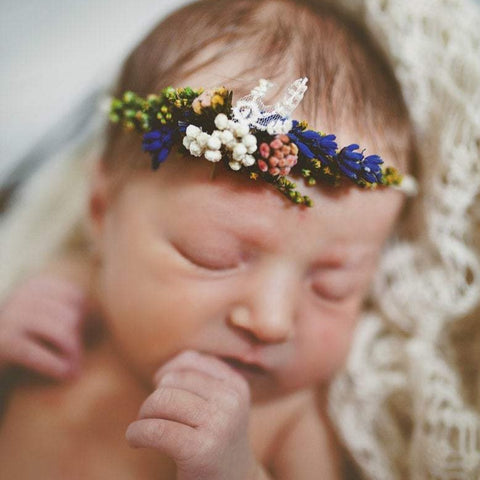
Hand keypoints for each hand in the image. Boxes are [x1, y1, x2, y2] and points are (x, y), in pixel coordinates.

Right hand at [0, 274, 86, 379]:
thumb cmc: (25, 338)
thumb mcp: (46, 318)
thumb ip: (71, 313)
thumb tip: (104, 318)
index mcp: (36, 285)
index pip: (76, 298)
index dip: (85, 319)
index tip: (83, 338)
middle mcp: (22, 296)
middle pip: (70, 317)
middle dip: (78, 342)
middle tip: (77, 363)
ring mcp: (10, 317)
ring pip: (60, 333)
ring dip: (71, 357)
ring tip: (74, 371)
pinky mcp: (3, 342)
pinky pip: (37, 353)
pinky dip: (55, 366)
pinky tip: (66, 375)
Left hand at [126, 350, 262, 479]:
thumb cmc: (216, 440)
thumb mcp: (220, 404)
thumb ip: (199, 380)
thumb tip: (161, 373)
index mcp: (236, 384)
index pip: (190, 360)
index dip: (166, 373)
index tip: (160, 391)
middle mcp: (231, 400)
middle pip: (172, 381)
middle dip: (154, 398)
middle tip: (151, 417)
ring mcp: (218, 424)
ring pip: (162, 400)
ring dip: (143, 414)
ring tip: (144, 427)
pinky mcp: (201, 450)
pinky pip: (155, 430)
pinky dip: (137, 433)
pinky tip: (136, 440)